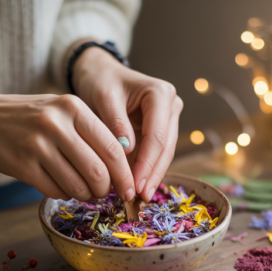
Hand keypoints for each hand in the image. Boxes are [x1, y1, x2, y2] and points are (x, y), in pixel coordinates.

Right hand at [0, 82, 135, 201]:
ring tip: (82, 191)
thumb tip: (121, 169)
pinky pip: (56, 191)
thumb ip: (90, 133)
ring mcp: (38, 145)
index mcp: (73, 107)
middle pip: (99, 171)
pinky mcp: (23, 165)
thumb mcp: (62, 112)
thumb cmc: (29, 117)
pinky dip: (64, 195)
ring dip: (85, 195)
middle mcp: (57, 124)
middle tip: (104, 193)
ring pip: (78, 185)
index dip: (124, 173)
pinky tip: (61, 187)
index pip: (112, 147)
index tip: (129, 188)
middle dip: (106, 189)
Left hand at [72, 46, 182, 201]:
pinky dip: (148, 169)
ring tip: (141, 197)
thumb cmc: (101, 81)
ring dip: (153, 176)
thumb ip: (116, 122)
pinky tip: (140, 187)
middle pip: (165, 147)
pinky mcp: (161, 129)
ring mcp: (168, 118)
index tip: (135, 184)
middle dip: (152, 174)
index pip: (157, 136)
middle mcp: (171, 105)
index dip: (147, 163)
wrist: (101, 73)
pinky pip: (157, 153)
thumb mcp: (104, 97)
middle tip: (139, 197)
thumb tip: (127, 150)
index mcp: (160, 94)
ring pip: (165, 153)